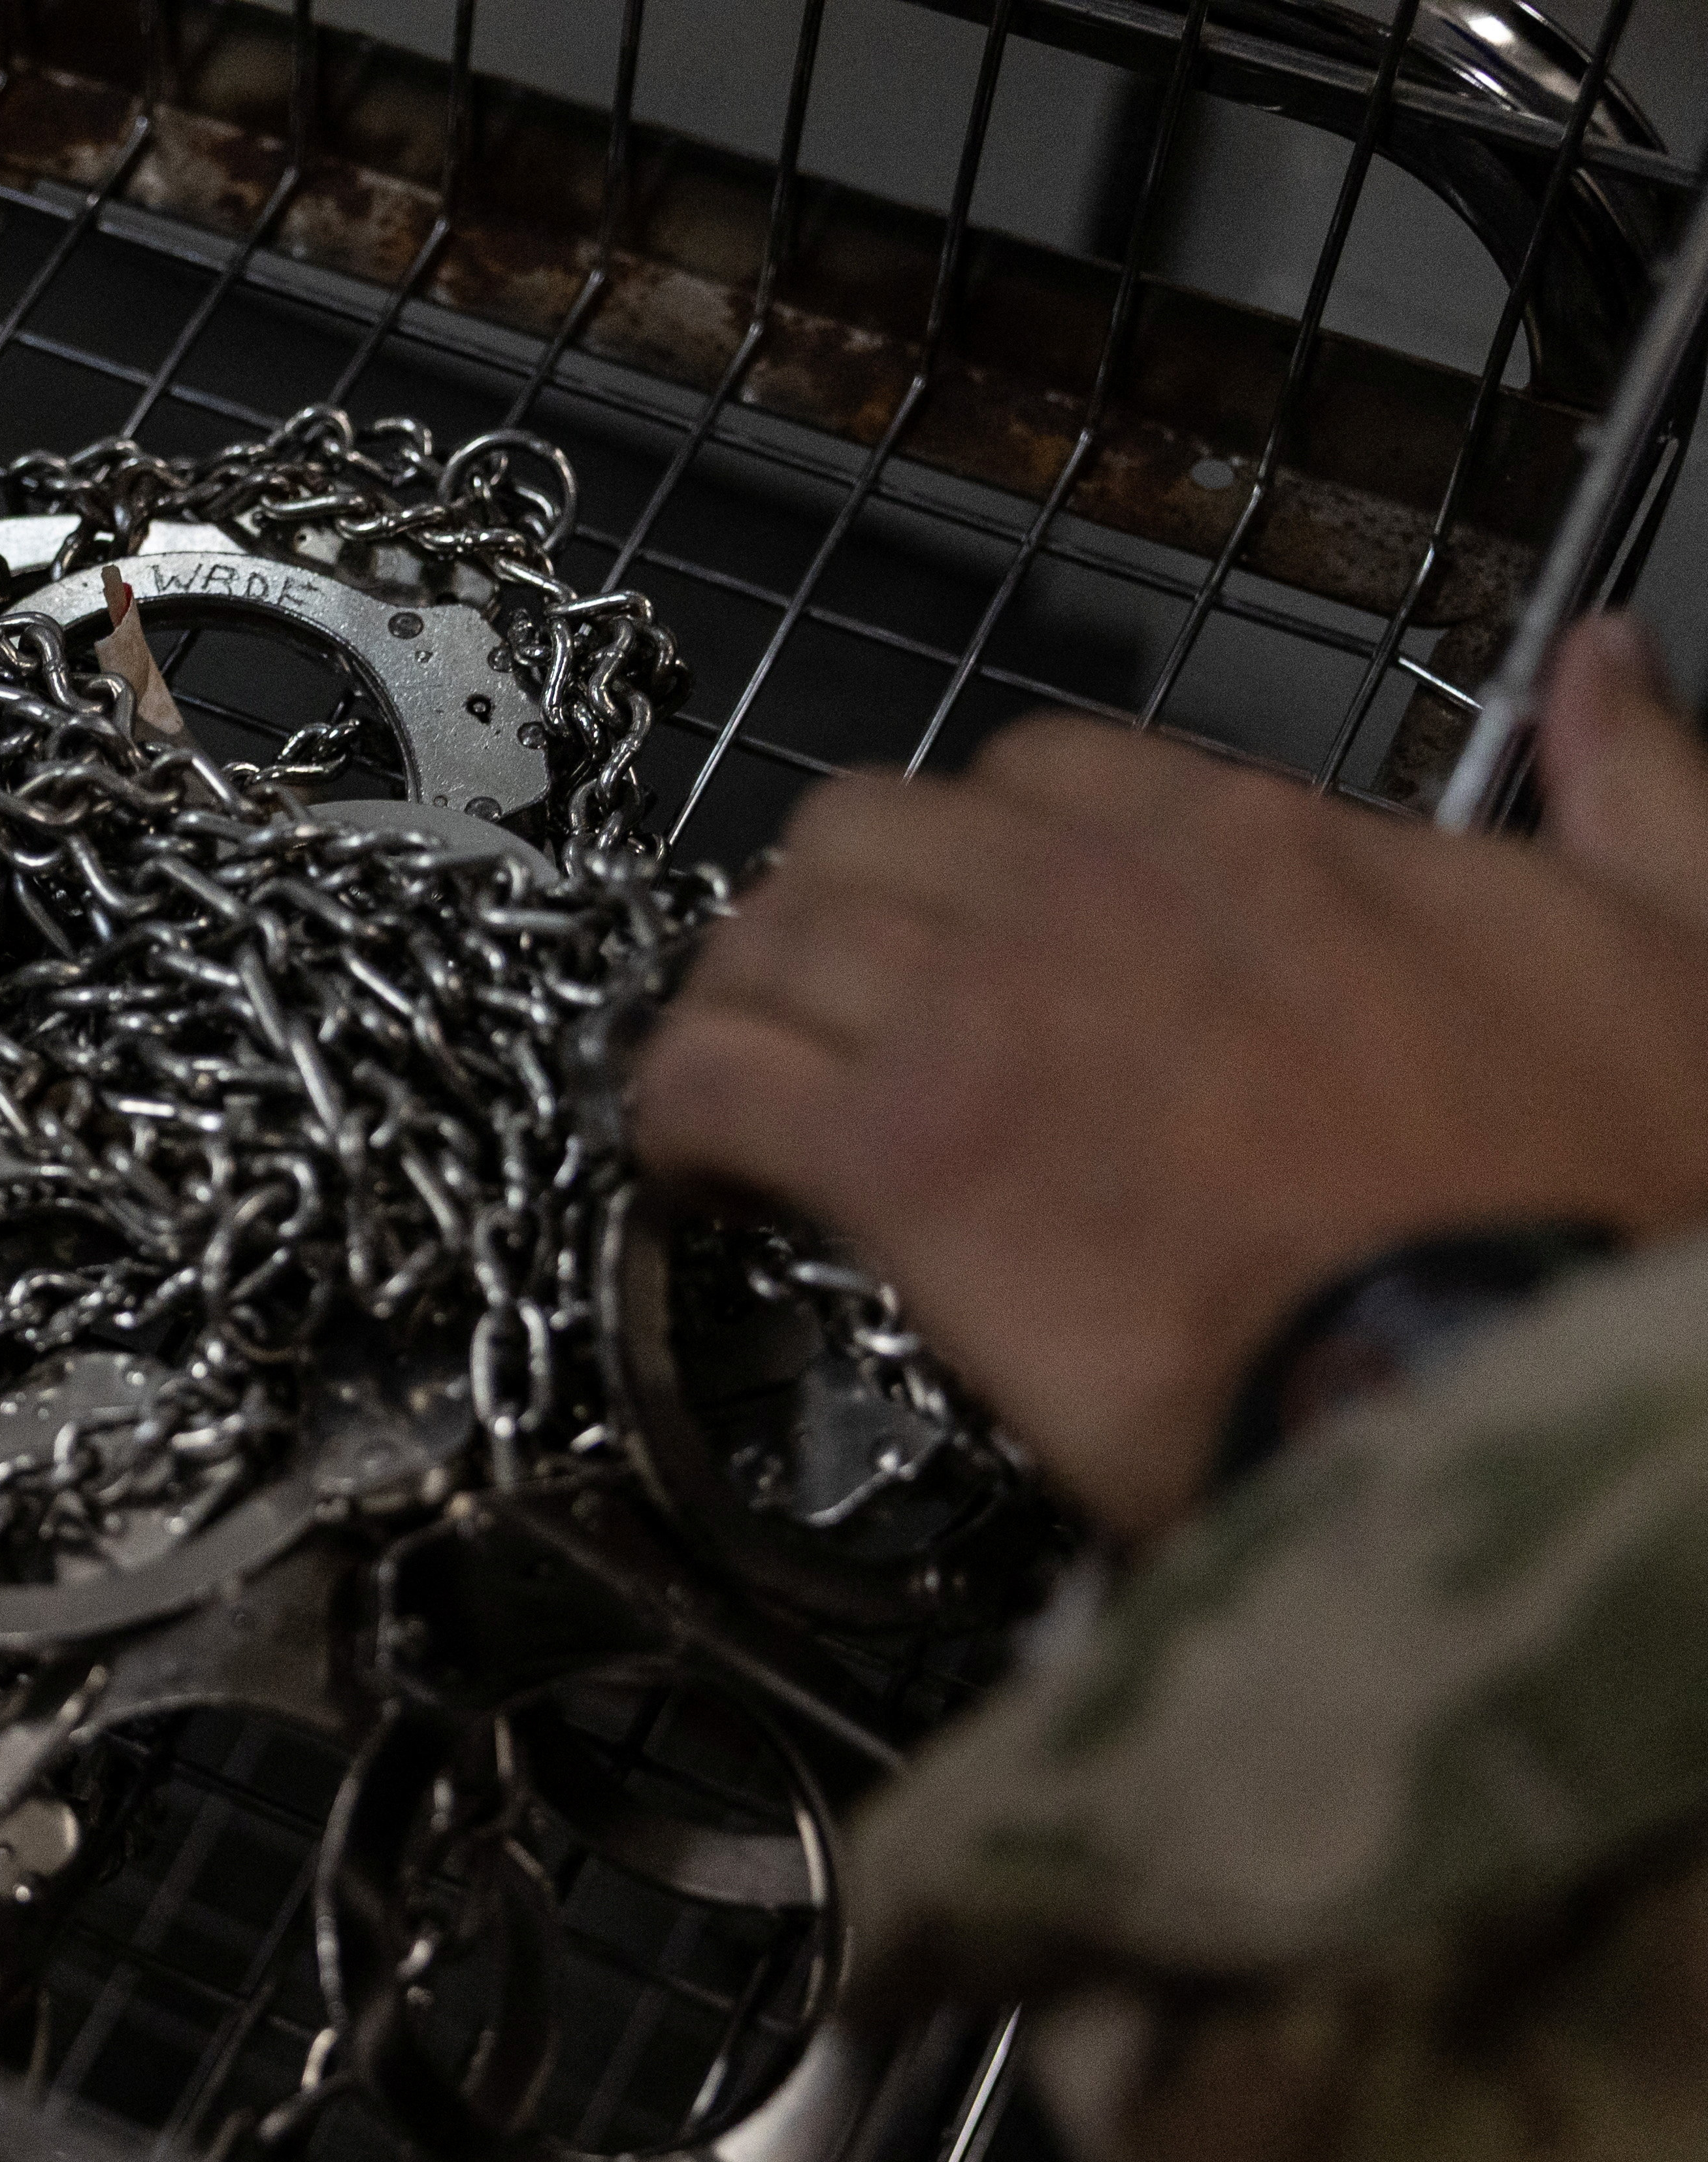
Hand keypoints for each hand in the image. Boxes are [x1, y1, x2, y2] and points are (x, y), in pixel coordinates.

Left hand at [633, 617, 1707, 1540]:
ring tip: (750, 1087)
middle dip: (828, 912)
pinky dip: (673, 1112)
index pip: (1037, 776)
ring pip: (766, 940)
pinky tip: (690, 1169)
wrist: (1525, 1372)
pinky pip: (709, 1080)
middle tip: (832, 1015)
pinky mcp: (904, 1157)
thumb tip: (1605, 669)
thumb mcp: (1676, 953)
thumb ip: (1629, 792)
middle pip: (863, 834)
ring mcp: (981, 1018)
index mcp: (1260, 840)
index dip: (977, 858)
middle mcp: (1095, 896)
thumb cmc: (1607, 1200)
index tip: (974, 937)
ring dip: (741, 1003)